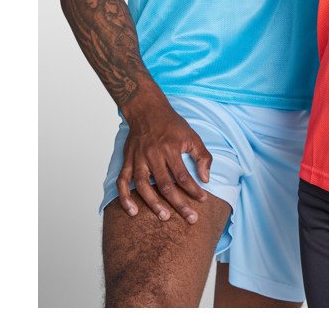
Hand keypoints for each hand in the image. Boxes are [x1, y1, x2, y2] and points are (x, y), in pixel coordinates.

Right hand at [116, 91, 212, 222]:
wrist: (147, 110)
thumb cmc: (172, 124)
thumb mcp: (192, 136)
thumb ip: (202, 156)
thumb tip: (205, 178)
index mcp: (170, 148)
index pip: (183, 175)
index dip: (194, 190)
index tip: (203, 200)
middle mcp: (153, 155)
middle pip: (165, 185)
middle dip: (179, 204)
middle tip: (190, 218)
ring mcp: (138, 159)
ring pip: (143, 186)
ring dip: (153, 203)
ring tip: (164, 217)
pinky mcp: (127, 160)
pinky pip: (122, 181)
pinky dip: (125, 197)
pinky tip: (133, 211)